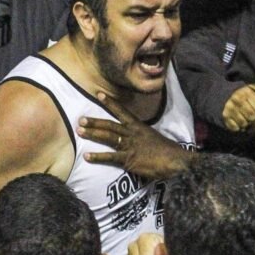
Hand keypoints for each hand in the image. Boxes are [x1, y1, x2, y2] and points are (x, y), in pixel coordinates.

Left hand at [79, 92, 193, 179]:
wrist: (175, 161)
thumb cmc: (166, 151)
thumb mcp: (153, 138)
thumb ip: (142, 137)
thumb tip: (136, 139)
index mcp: (139, 127)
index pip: (122, 111)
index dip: (110, 103)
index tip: (99, 94)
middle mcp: (132, 133)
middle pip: (110, 125)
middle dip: (95, 121)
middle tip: (81, 119)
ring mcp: (130, 146)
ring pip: (107, 137)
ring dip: (93, 134)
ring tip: (79, 131)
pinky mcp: (129, 159)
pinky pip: (110, 157)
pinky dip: (98, 157)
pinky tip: (87, 156)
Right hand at [221, 83, 254, 131]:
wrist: (235, 97)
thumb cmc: (253, 97)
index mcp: (247, 91)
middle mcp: (236, 98)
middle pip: (251, 116)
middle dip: (254, 117)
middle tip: (253, 114)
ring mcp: (229, 107)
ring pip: (243, 123)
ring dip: (247, 124)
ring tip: (247, 119)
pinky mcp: (225, 115)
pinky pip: (235, 127)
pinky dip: (239, 127)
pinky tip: (240, 122)